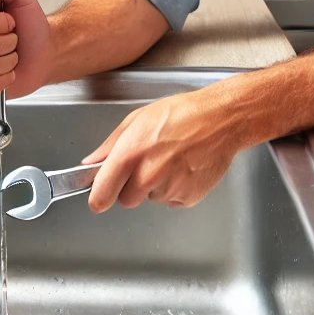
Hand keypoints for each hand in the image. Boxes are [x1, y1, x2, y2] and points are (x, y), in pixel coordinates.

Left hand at [81, 87, 241, 211]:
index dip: (99, 197)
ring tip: (171, 158)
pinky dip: (175, 189)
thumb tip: (91, 162)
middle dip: (131, 187)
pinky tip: (184, 167)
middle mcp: (148, 176)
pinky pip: (172, 201)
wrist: (221, 120)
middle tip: (147, 163)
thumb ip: (110, 145)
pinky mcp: (188, 198)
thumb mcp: (138, 118)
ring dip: (156, 186)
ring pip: (151, 199)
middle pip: (126, 200)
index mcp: (130, 154)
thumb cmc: (182, 113)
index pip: (101, 196)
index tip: (101, 195)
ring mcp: (169, 190)